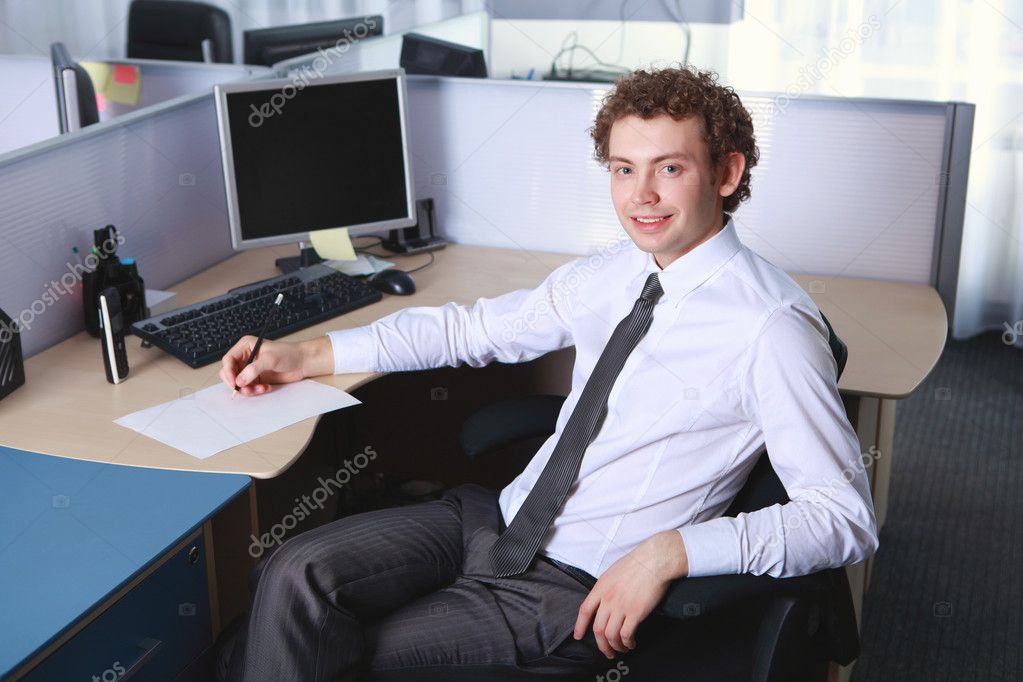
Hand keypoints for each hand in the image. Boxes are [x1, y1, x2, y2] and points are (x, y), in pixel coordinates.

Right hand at [219, 336, 332, 395]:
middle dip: (236, 383)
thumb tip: (239, 380)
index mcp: (245, 346)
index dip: (228, 372)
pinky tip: (266, 387)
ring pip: (239, 383)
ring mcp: (250, 369)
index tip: (234, 383)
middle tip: (245, 389)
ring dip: (247, 389)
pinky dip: (255, 391)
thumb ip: (253, 369)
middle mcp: (246, 357)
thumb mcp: (270, 359)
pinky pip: (249, 388)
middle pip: (230, 372)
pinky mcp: (257, 378)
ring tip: (259, 389)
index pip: (228, 360)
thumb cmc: (288, 354)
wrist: (302, 363)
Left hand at [572, 530, 687, 658]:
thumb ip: (606, 587)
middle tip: (607, 652)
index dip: (579, 626)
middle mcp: (608, 599)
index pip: (584, 610)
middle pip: (597, 629)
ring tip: (621, 648)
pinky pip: (626, 635)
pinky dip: (627, 643)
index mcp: (600, 587)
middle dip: (601, 645)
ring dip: (615, 646)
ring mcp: (621, 606)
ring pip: (611, 635)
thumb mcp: (613, 572)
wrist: (654, 560)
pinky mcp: (636, 612)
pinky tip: (631, 643)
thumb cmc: (637, 563)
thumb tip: (604, 600)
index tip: (578, 636)